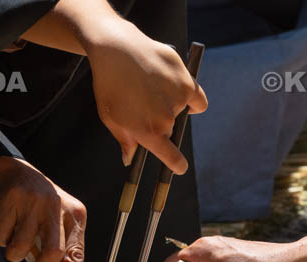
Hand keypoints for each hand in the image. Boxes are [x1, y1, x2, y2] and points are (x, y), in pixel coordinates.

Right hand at [0, 157, 86, 261]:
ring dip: (15, 253)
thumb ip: (61, 251)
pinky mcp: (11, 200)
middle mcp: (57, 206)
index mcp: (75, 215)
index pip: (76, 253)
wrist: (13, 173)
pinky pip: (2, 237)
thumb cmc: (38, 207)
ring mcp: (33, 202)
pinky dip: (2, 239)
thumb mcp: (57, 223)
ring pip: (22, 248)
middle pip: (53, 252)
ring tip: (17, 240)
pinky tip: (7, 224)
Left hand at [83, 18, 206, 173]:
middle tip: (144, 104)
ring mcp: (178, 100)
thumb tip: (129, 159)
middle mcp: (166, 119)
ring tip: (153, 87)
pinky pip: (197, 99)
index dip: (176, 164)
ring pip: (183, 113)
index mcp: (148, 132)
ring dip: (173, 105)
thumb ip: (124, 140)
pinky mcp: (187, 81)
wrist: (116, 49)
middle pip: (171, 130)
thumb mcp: (110, 117)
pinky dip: (192, 97)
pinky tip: (178, 88)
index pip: (172, 158)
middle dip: (161, 123)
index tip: (178, 167)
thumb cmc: (109, 84)